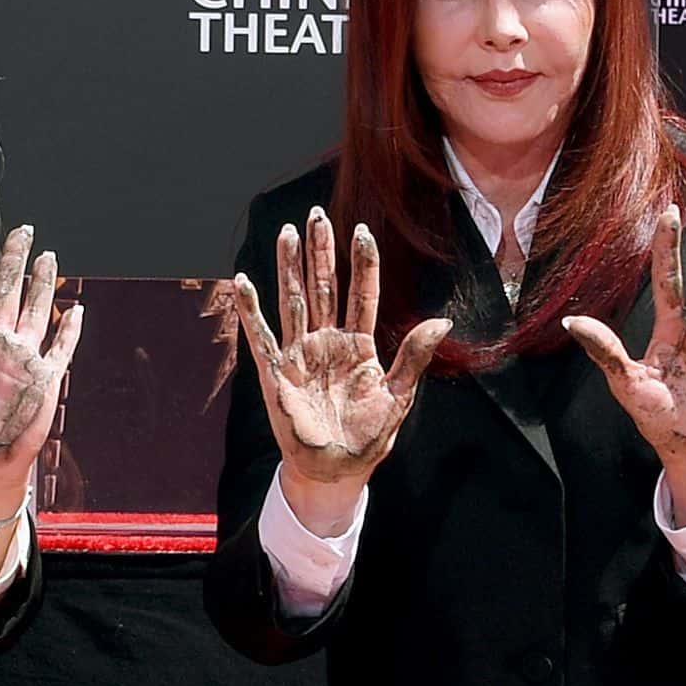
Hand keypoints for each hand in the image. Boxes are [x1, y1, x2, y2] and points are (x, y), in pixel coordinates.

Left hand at [0, 223, 86, 505]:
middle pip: (6, 291)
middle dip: (14, 260)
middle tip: (24, 230)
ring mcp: (21, 360)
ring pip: (35, 311)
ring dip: (43, 284)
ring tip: (48, 255)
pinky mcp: (44, 380)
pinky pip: (60, 348)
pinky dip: (69, 329)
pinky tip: (76, 309)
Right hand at [214, 212, 450, 498]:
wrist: (337, 471)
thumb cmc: (368, 436)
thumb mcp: (398, 396)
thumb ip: (414, 356)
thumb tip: (443, 319)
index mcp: (360, 346)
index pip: (362, 295)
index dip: (362, 264)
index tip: (362, 232)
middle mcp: (328, 342)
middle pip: (325, 287)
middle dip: (321, 251)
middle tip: (316, 214)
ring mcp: (301, 354)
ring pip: (295, 300)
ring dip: (290, 267)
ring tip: (288, 232)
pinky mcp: (276, 373)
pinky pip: (261, 335)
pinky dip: (250, 309)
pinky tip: (243, 281)